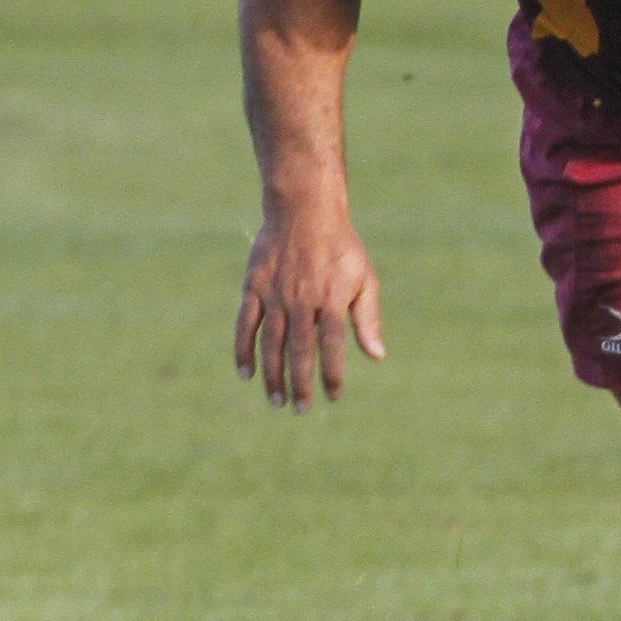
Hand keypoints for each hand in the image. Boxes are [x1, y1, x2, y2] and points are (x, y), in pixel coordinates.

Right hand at [236, 204, 385, 408]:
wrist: (305, 211)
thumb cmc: (341, 248)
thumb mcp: (364, 278)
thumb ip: (368, 318)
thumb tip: (377, 356)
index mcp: (332, 298)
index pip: (333, 344)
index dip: (333, 372)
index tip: (333, 396)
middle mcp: (302, 299)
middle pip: (300, 349)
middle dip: (301, 383)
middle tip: (300, 409)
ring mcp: (275, 294)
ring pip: (271, 342)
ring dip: (273, 374)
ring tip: (276, 401)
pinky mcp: (254, 287)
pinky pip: (245, 324)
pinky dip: (243, 349)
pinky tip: (246, 373)